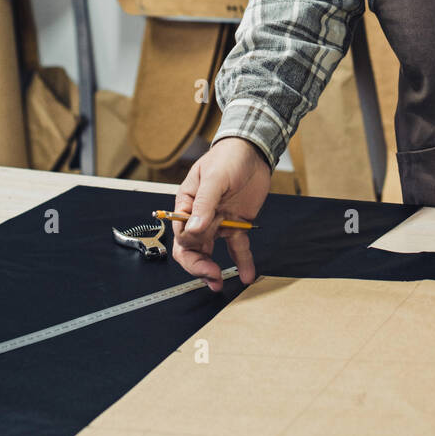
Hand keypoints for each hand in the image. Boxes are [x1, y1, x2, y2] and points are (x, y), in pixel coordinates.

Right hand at [171, 138, 270, 291]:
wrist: (253, 151)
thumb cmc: (227, 158)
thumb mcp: (214, 178)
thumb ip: (204, 203)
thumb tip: (194, 229)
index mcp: (186, 205)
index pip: (181, 233)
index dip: (189, 246)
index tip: (203, 250)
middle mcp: (199, 217)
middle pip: (192, 249)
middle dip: (198, 266)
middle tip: (211, 277)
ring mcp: (218, 223)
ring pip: (210, 252)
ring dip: (213, 270)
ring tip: (220, 283)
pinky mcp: (236, 225)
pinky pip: (237, 248)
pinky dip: (242, 262)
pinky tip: (246, 274)